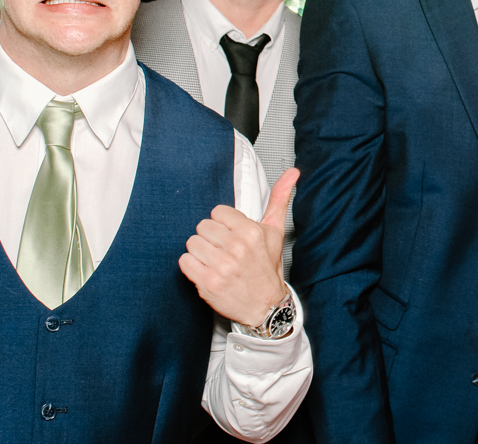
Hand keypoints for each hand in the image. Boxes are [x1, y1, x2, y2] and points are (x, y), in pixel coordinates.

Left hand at [179, 167, 298, 327]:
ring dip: (200, 253)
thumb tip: (292, 172)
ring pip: (192, 243)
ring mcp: (221, 266)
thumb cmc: (267, 267)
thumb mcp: (275, 231)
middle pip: (202, 227)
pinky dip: (192, 266)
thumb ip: (280, 199)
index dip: (223, 225)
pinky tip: (206, 271)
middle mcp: (237, 248)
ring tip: (214, 261)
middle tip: (223, 251)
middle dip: (211, 238)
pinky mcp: (208, 283)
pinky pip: (184, 262)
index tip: (231, 236)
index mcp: (251, 232)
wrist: (265, 306)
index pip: (217, 212)